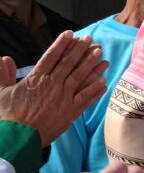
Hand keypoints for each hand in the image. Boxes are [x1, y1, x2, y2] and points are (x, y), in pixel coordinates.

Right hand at [0, 31, 108, 145]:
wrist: (17, 138)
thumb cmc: (7, 117)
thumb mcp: (1, 92)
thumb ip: (4, 74)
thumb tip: (4, 58)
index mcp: (36, 78)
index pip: (51, 56)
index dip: (62, 44)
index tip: (71, 34)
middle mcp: (53, 85)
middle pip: (70, 63)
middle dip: (81, 49)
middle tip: (91, 39)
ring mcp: (64, 98)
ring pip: (81, 77)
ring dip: (92, 65)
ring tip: (101, 54)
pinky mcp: (71, 111)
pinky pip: (86, 98)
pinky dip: (96, 89)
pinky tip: (104, 81)